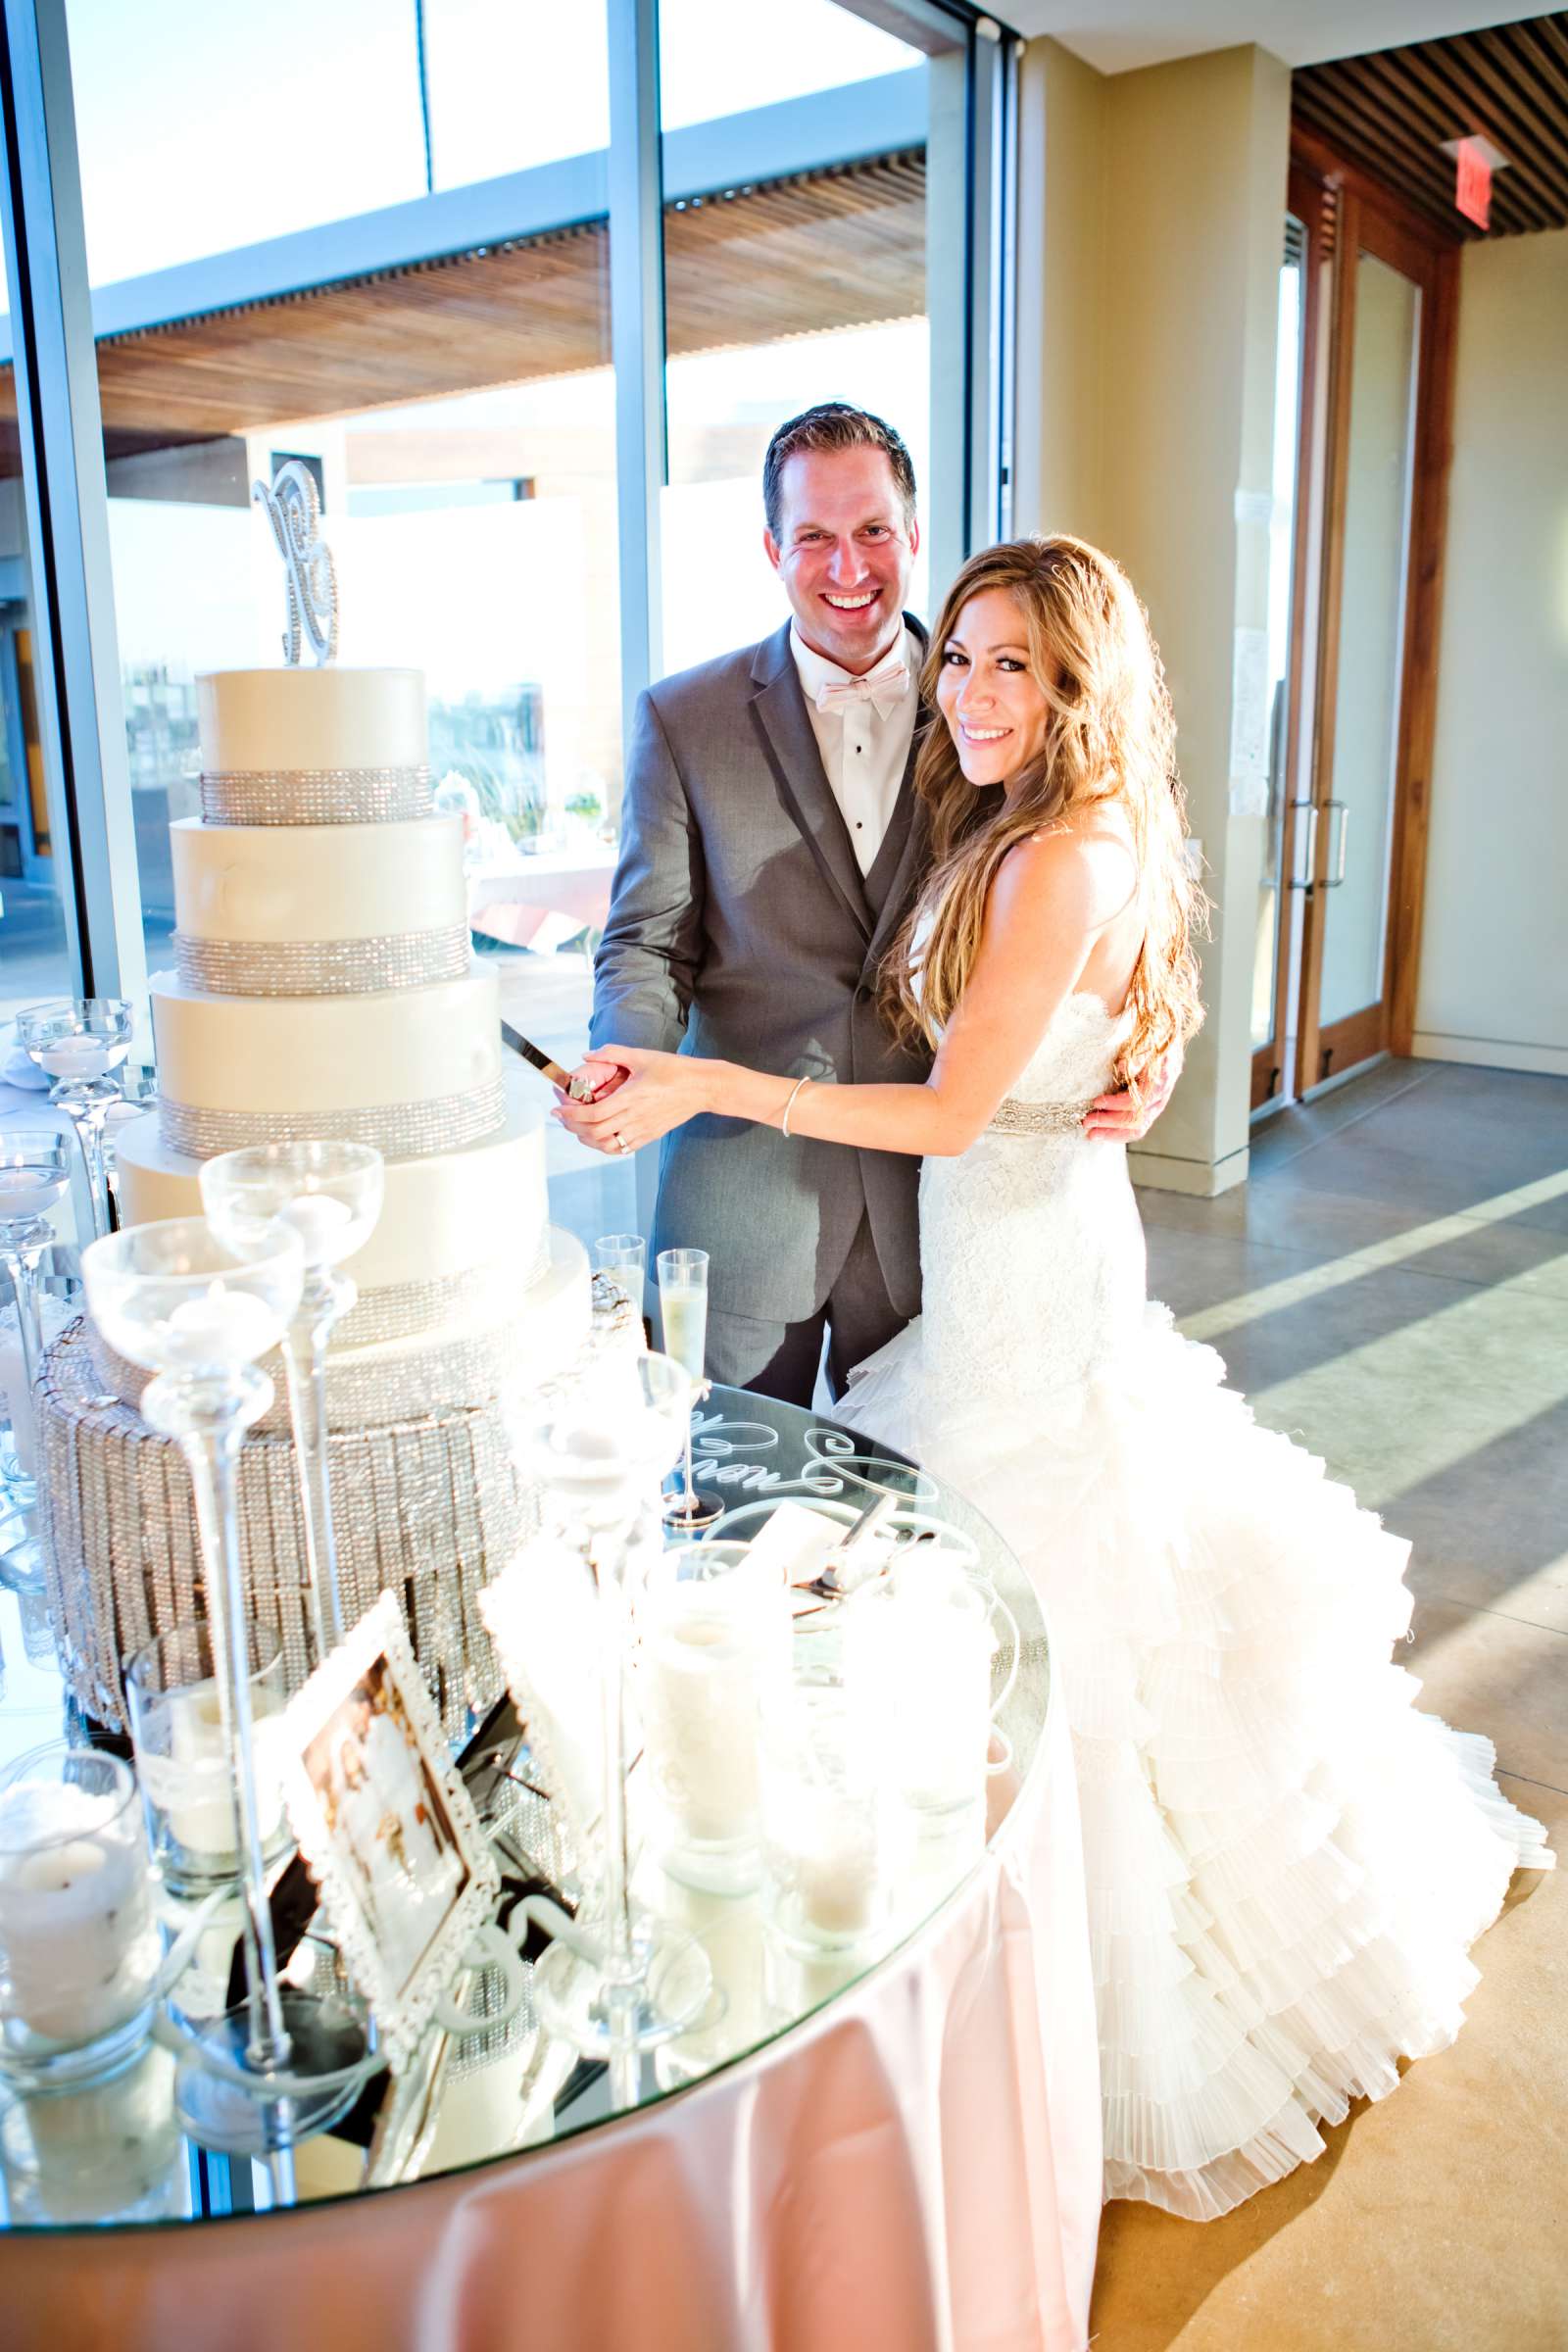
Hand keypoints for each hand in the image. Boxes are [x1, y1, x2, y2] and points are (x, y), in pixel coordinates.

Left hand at [552, 1044, 712, 1155]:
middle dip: (572, 1126)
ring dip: (587, 1139)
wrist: (702, 1087)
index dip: (571, 1114)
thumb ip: (612, 1053)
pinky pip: (622, 1149)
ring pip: (606, 1145)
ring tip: (578, 1128)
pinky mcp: (649, 1136)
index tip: (557, 1108)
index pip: (593, 1113)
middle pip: (594, 1132)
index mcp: (631, 1097)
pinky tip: (598, 1136)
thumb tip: (587, 1055)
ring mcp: (642, 1130)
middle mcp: (635, 1118)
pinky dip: (605, 1146)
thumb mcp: (642, 1056)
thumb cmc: (674, 1070)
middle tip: (563, 1116)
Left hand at [1083, 1040, 1181, 1141]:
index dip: (1115, 1104)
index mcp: (1161, 1079)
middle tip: (1087, 1122)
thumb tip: (1123, 1068)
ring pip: (1139, 1128)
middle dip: (1109, 1123)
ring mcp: (1158, 1105)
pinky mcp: (1152, 1109)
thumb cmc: (1154, 1037)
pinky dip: (1121, 1133)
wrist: (1168, 1037)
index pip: (1137, 1101)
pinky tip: (1104, 1133)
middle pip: (1136, 1119)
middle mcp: (1161, 1096)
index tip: (1096, 1102)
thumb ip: (1138, 1055)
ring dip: (1113, 1133)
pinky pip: (1139, 1127)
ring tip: (1092, 1134)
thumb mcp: (1147, 1038)